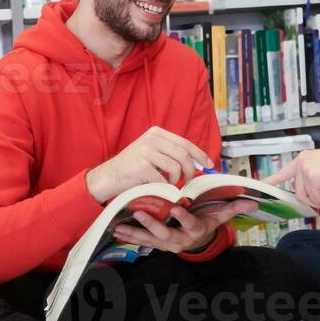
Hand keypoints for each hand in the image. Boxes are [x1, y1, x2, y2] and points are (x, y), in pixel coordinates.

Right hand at [86, 126, 214, 203]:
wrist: (109, 177)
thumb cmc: (133, 168)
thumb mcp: (152, 153)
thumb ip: (171, 153)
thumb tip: (198, 161)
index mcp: (157, 133)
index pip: (186, 143)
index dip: (200, 155)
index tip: (210, 165)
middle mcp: (152, 138)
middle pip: (184, 156)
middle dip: (190, 172)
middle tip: (187, 182)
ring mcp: (146, 151)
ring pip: (176, 168)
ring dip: (176, 181)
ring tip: (169, 184)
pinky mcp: (141, 166)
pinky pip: (163, 179)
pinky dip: (164, 187)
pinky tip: (158, 187)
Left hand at [110, 199, 257, 253]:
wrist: (197, 241)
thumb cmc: (207, 222)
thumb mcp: (220, 216)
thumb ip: (234, 208)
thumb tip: (253, 202)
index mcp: (195, 230)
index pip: (190, 223)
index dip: (183, 217)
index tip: (176, 206)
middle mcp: (180, 239)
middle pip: (165, 235)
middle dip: (152, 225)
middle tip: (139, 213)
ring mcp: (166, 243)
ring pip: (149, 240)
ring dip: (135, 233)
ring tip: (120, 225)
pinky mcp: (156, 243)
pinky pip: (141, 241)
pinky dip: (129, 236)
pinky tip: (116, 230)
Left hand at [266, 143, 319, 209]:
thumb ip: (313, 179)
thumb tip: (305, 196)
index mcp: (304, 159)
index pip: (284, 172)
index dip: (272, 181)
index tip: (261, 186)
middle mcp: (302, 162)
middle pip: (300, 194)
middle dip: (316, 199)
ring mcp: (305, 169)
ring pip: (308, 198)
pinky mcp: (312, 177)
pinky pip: (318, 200)